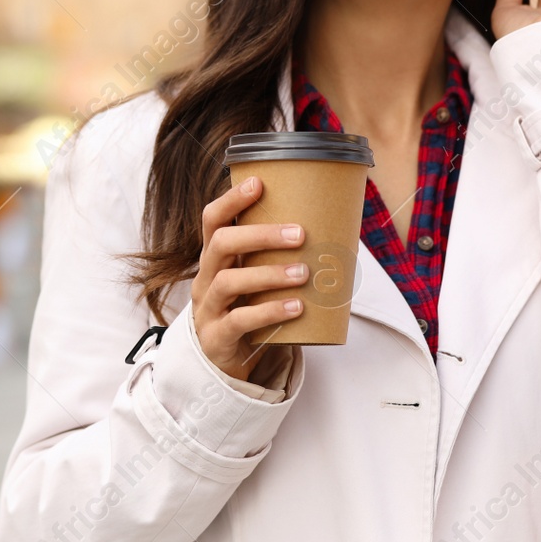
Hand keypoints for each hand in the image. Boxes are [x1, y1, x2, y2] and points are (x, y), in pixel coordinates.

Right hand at [190, 176, 306, 381]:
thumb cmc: (245, 307)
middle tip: (300, 234)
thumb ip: (275, 257)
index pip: (212, 219)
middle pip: (221, 244)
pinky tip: (296, 307)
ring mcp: (208, 307)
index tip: (259, 183)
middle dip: (260, 235)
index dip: (231, 199)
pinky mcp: (217, 336)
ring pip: (229, 282)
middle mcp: (205, 277)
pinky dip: (270, 312)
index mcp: (214, 257)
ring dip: (269, 274)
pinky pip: (239, 321)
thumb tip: (335, 230)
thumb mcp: (252, 277)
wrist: (221, 358)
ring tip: (303, 274)